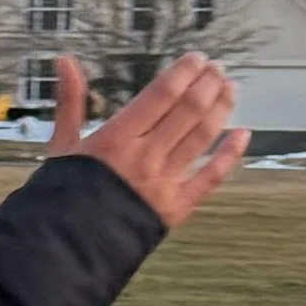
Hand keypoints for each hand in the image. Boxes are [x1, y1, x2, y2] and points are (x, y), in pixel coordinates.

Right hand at [51, 53, 246, 229]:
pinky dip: (230, 154)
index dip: (184, 71)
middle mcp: (146, 157)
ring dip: (221, 108)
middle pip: (189, 109)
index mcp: (117, 138)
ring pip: (203, 136)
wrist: (69, 246)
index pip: (162, 93)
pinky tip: (242, 134)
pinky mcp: (177, 207)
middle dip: (207, 84)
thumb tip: (65, 61)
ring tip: (229, 89)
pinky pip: (211, 177)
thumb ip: (70, 100)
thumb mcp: (63, 144)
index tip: (196, 59)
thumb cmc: (64, 195)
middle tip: (216, 70)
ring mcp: (165, 183)